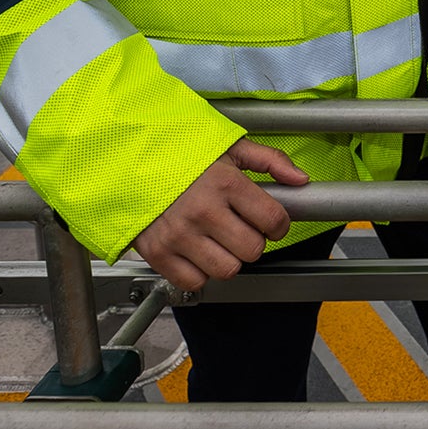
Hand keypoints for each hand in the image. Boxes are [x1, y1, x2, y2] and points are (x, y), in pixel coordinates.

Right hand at [131, 140, 308, 291]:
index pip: (273, 220)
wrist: (126, 165)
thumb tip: (301, 179)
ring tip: (220, 241)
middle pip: (253, 250)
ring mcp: (179, 235)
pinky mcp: (158, 254)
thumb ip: (270, 160)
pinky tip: (199, 252)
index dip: (280, 224)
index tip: (272, 222)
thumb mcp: (229, 147)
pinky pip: (195, 282)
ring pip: (227, 270)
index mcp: (225, 183)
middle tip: (243, 229)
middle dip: (254, 241)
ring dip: (230, 259)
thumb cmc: (180, 156)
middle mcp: (203, 212)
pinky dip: (201, 273)